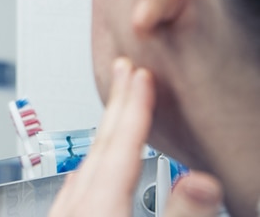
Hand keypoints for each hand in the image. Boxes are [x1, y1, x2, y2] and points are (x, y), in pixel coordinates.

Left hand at [48, 58, 221, 215]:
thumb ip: (178, 213)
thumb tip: (200, 183)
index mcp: (99, 208)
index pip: (121, 145)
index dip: (135, 107)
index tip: (141, 75)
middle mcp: (74, 208)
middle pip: (100, 147)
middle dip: (116, 105)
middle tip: (123, 70)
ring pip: (85, 165)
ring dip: (103, 133)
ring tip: (113, 110)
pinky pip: (73, 190)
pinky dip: (86, 170)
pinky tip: (85, 169)